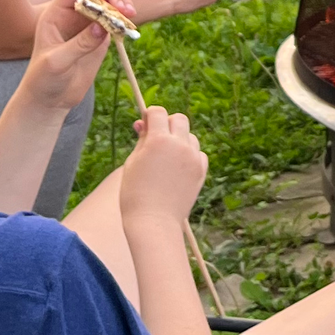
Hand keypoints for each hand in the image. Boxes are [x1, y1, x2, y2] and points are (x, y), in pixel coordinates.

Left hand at [17, 0, 119, 112]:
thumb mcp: (57, 62)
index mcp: (56, 14)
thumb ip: (79, 44)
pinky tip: (129, 29)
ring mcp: (88, 27)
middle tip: (125, 8)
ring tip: (130, 15)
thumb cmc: (43, 79)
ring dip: (122, 8)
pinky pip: (115, 25)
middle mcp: (73, 16)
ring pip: (109, 8)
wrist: (48, 99)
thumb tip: (102, 27)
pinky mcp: (100, 40)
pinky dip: (124, 24)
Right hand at [120, 106, 206, 226]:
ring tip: (166, 158)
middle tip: (156, 138)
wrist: (153, 222)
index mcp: (159, 140)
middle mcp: (180, 145)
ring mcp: (194, 158)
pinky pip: (199, 153)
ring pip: (190, 136)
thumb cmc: (135, 193)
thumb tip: (144, 123)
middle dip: (167, 124)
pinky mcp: (202, 170)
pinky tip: (178, 168)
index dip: (150, 116)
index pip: (158, 112)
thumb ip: (142, 140)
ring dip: (180, 140)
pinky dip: (190, 155)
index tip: (145, 125)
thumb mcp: (132, 162)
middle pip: (179, 119)